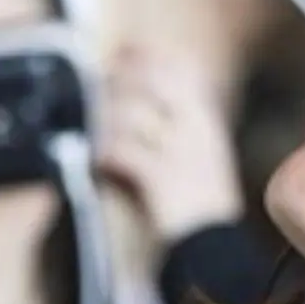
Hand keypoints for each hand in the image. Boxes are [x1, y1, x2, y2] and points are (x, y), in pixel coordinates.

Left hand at [100, 44, 243, 246]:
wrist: (213, 252)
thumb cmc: (197, 208)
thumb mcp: (196, 159)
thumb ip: (173, 129)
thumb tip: (131, 103)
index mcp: (209, 123)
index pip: (182, 72)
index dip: (149, 58)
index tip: (124, 51)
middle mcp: (199, 131)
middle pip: (154, 83)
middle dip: (120, 79)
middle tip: (96, 85)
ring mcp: (183, 153)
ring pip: (134, 114)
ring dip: (106, 117)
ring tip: (91, 127)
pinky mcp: (164, 178)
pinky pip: (126, 152)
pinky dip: (107, 153)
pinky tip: (98, 160)